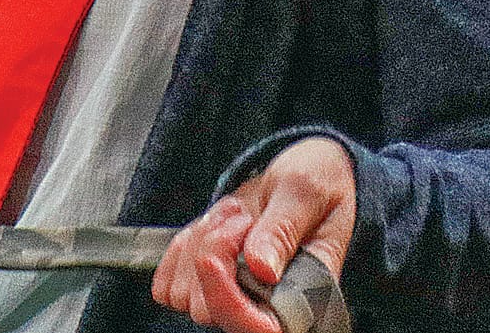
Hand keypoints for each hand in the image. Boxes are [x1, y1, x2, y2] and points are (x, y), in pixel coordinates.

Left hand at [151, 136, 354, 331]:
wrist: (309, 171)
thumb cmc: (319, 181)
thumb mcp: (306, 191)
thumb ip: (283, 229)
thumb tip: (261, 269)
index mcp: (304, 295)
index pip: (256, 327)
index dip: (225, 299)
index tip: (212, 258)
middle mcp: (268, 306)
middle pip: (209, 307)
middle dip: (215, 251)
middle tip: (245, 215)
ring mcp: (236, 296)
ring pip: (185, 293)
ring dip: (200, 243)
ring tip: (237, 214)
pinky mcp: (210, 281)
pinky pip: (170, 282)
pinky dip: (181, 247)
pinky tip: (211, 224)